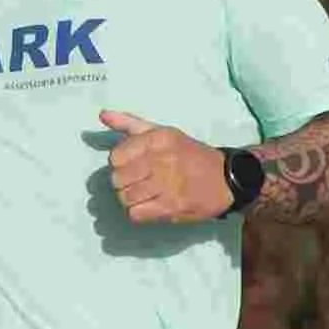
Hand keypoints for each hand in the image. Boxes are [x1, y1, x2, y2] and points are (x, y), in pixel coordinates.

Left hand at [96, 111, 236, 226]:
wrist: (226, 178)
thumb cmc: (189, 154)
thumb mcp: (163, 132)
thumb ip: (130, 123)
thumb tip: (102, 114)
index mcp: (158, 138)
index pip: (116, 157)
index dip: (120, 164)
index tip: (132, 165)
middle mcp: (162, 159)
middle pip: (118, 179)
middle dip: (124, 183)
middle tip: (139, 182)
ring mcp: (167, 184)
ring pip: (125, 198)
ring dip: (131, 199)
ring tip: (146, 194)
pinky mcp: (172, 206)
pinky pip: (136, 214)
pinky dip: (139, 212)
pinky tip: (151, 205)